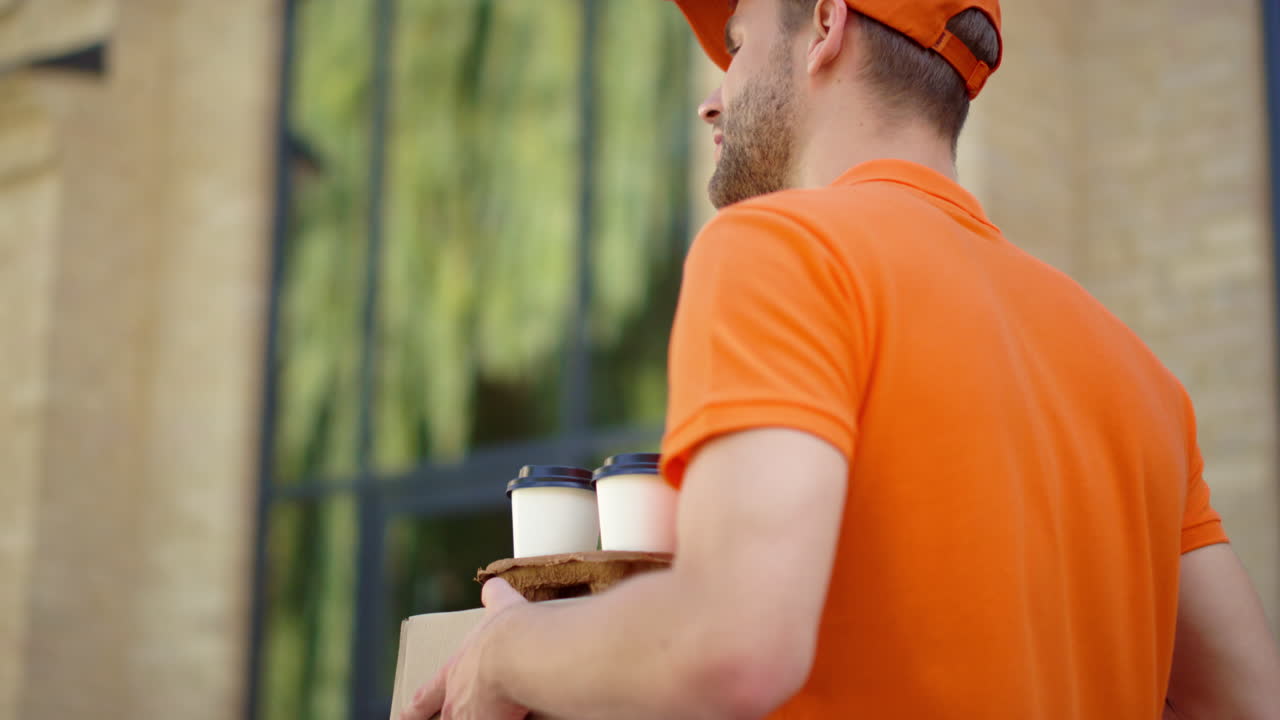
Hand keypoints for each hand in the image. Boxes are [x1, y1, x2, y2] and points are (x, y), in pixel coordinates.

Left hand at [401, 578, 530, 719]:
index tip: (402, 717)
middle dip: (445, 717)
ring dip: (473, 718)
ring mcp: (471, 716)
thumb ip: (494, 597)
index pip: (428, 693)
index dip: (415, 708)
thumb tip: (493, 585)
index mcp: (456, 670)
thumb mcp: (500, 608)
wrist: (517, 651)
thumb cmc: (508, 631)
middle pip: (446, 715)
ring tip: (479, 716)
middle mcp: (457, 697)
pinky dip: (505, 719)